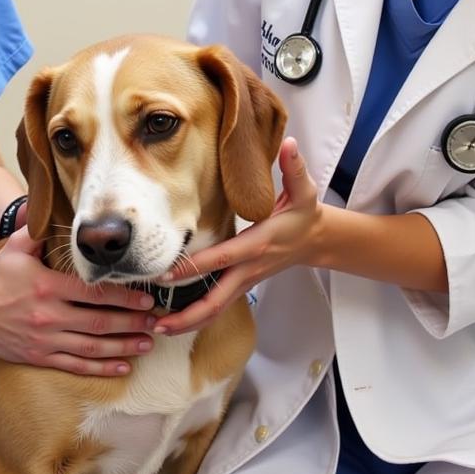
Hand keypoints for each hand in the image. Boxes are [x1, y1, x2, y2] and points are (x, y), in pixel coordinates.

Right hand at [0, 226, 156, 375]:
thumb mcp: (16, 248)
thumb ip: (40, 230)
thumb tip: (59, 209)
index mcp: (47, 286)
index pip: (94, 292)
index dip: (124, 296)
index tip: (147, 296)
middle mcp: (49, 315)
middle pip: (100, 322)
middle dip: (133, 322)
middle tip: (157, 321)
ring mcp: (45, 340)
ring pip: (92, 347)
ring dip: (123, 346)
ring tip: (147, 344)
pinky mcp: (39, 356)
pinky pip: (76, 365)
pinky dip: (101, 368)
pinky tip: (122, 366)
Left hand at [152, 137, 321, 335]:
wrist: (317, 240)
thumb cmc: (304, 214)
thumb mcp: (304, 189)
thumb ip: (294, 168)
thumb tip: (290, 145)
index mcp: (257, 245)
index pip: (222, 259)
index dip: (195, 268)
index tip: (167, 275)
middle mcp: (249, 268)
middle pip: (216, 299)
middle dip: (188, 314)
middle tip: (157, 322)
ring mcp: (245, 280)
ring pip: (216, 309)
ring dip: (189, 322)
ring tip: (158, 329)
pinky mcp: (242, 284)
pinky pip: (218, 305)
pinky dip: (197, 316)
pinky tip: (174, 321)